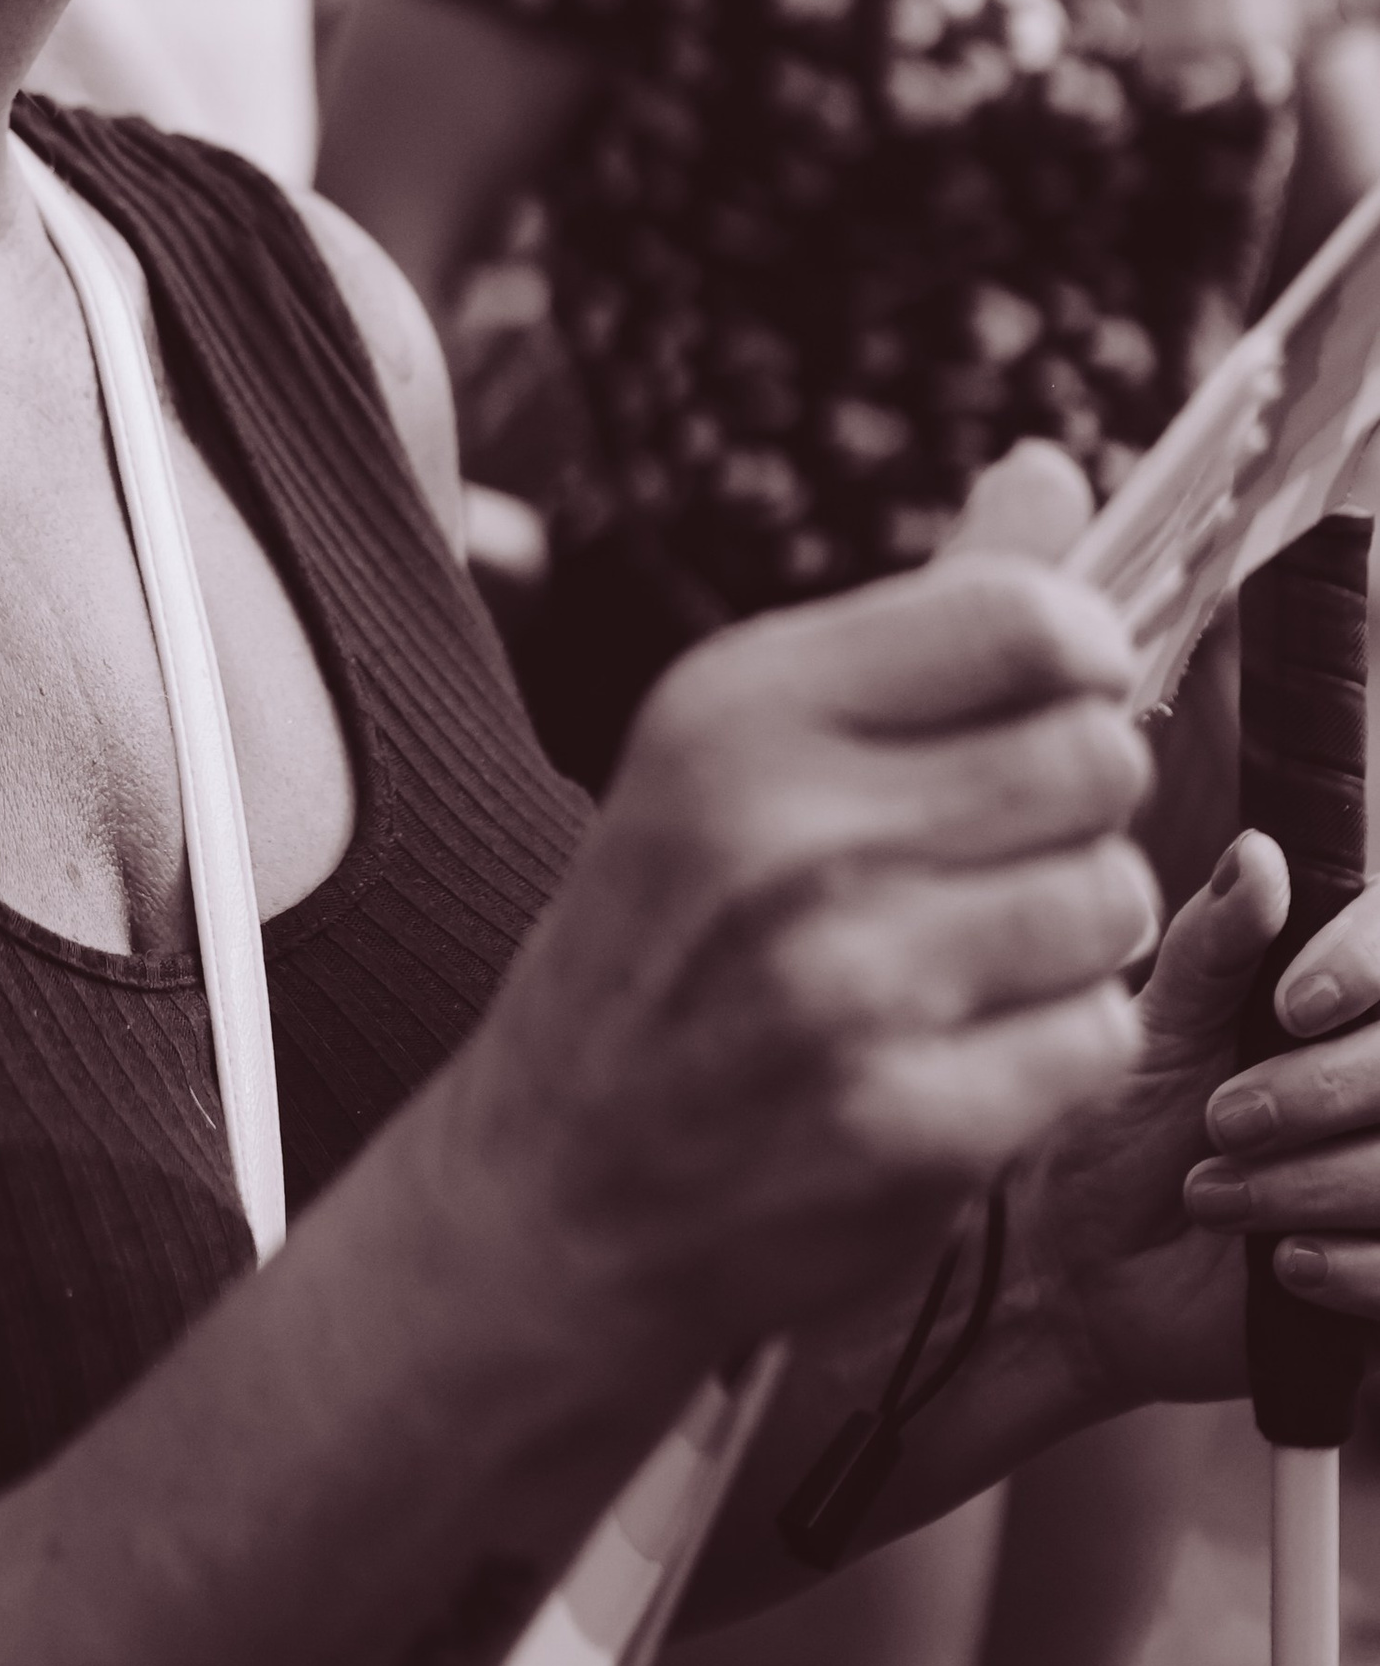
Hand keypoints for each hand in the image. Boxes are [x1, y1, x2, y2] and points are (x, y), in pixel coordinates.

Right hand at [463, 452, 1157, 1375]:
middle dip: (1071, 805)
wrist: (552, 1192)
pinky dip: (1051, 1050)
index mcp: (737, 706)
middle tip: (983, 850)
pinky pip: (1095, 1037)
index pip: (1027, 619)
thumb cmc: (660, 941)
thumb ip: (918, 617)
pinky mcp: (909, 1130)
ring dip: (1067, 935)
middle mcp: (786, 832)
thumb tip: (1055, 473)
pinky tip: (955, 1054)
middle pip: (1098, 757)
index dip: (1079, 652)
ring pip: (1114, 900)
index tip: (1050, 693)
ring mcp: (847, 988)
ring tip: (961, 959)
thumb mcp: (737, 746)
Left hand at [1029, 835, 1379, 1407]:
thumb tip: (1259, 852)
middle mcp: (1376, 1071)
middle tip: (1220, 1119)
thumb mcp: (1157, 1029)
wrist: (1093, 1271)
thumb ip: (1213, 946)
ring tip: (1215, 1194)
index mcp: (1340, 1004)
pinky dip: (1348, 1266)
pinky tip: (1283, 1263)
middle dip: (1313, 1093)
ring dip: (1308, 1185)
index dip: (1363, 965)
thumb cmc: (1122, 1129)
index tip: (1292, 1005)